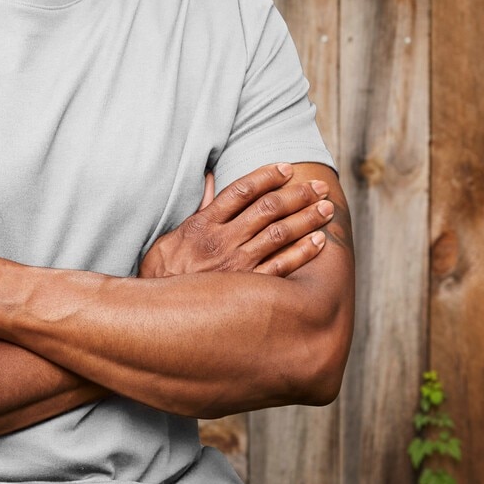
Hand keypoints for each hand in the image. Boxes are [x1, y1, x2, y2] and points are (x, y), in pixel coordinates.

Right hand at [139, 163, 332, 278]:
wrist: (158, 314)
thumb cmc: (163, 274)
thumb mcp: (171, 238)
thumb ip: (197, 208)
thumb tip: (209, 178)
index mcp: (202, 224)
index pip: (240, 191)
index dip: (266, 176)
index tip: (286, 168)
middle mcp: (222, 240)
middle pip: (267, 209)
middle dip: (296, 194)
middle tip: (318, 187)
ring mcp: (237, 264)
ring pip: (280, 234)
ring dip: (307, 218)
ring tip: (326, 208)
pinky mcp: (247, 288)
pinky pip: (281, 267)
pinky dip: (303, 252)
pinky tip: (319, 241)